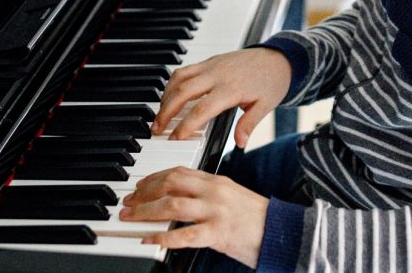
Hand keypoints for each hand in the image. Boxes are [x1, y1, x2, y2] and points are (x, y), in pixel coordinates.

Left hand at [119, 166, 267, 268]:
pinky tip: (149, 241)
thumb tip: (181, 197)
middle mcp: (214, 191)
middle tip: (128, 202)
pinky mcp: (219, 233)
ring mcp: (216, 211)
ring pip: (173, 204)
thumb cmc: (257, 219)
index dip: (154, 177)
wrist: (282, 233)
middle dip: (144, 192)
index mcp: (217, 181)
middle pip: (171, 182)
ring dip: (146, 211)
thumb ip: (208, 194)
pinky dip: (163, 238)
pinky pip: (185, 235)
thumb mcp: (232, 197)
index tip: (139, 186)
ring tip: (130, 217)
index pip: (179, 170)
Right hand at [154, 48, 291, 147]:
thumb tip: (239, 143)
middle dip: (166, 112)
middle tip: (156, 130)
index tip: (174, 139)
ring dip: (165, 97)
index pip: (202, 109)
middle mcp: (218, 74)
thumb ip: (249, 124)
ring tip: (159, 116)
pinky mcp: (210, 60)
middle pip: (183, 92)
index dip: (186, 125)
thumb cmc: (272, 82)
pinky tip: (169, 96)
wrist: (278, 57)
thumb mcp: (266, 106)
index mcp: (232, 89)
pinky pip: (185, 69)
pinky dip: (172, 83)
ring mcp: (212, 65)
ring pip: (180, 78)